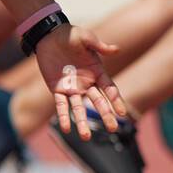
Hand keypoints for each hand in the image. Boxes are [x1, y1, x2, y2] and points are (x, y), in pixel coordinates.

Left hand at [34, 24, 125, 139]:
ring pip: (79, 108)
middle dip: (105, 115)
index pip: (109, 89)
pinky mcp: (58, 89)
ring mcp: (72, 88)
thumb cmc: (71, 34)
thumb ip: (99, 46)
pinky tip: (66, 129)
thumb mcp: (86, 37)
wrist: (50, 36)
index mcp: (97, 72)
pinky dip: (63, 117)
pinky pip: (61, 106)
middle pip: (98, 102)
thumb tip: (116, 49)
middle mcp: (86, 83)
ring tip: (86, 137)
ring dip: (82, 122)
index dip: (116, 100)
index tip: (122, 113)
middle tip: (113, 129)